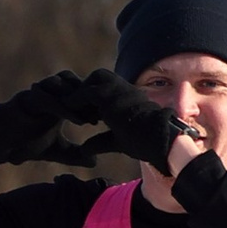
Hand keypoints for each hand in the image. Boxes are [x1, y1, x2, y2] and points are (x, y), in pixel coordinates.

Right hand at [0, 70, 115, 182]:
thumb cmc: (24, 143)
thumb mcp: (56, 150)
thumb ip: (75, 154)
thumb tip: (95, 160)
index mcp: (59, 100)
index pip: (82, 91)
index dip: (97, 100)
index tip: (112, 115)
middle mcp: (49, 92)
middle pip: (76, 82)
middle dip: (91, 95)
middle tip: (106, 113)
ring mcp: (37, 94)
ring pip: (62, 84)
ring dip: (79, 98)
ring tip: (93, 117)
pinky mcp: (26, 100)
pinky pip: (49, 98)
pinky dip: (64, 107)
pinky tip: (77, 120)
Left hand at [80, 70, 204, 176]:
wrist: (158, 139)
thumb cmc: (144, 143)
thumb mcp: (117, 142)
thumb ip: (100, 142)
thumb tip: (84, 151)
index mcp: (130, 99)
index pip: (109, 88)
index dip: (94, 99)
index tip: (86, 115)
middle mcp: (126, 90)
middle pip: (102, 76)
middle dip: (88, 87)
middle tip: (78, 107)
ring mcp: (119, 90)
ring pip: (96, 77)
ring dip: (83, 90)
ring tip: (72, 106)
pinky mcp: (111, 96)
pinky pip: (87, 91)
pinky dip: (76, 99)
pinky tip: (68, 109)